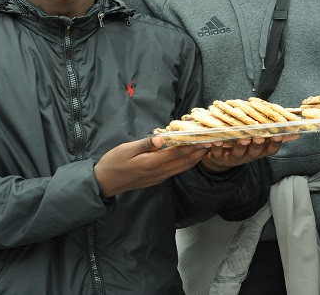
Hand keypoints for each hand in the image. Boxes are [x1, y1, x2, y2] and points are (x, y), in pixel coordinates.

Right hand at [94, 136, 210, 197]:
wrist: (105, 182)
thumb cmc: (113, 162)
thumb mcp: (126, 149)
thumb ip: (145, 144)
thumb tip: (162, 137)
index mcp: (152, 163)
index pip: (178, 152)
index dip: (193, 144)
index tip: (206, 137)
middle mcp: (159, 172)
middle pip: (185, 161)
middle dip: (200, 151)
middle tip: (213, 141)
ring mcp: (159, 177)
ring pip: (183, 167)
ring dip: (195, 158)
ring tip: (206, 147)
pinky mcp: (157, 179)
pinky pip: (176, 170)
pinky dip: (186, 162)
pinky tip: (190, 155)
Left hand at [199, 133, 299, 173]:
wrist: (220, 162)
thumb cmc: (245, 148)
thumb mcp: (262, 144)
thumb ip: (278, 138)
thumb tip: (297, 133)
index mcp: (259, 151)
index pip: (270, 149)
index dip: (275, 144)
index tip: (278, 135)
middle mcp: (248, 155)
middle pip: (255, 152)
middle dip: (258, 145)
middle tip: (260, 137)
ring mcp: (233, 157)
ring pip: (238, 153)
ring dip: (241, 146)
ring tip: (243, 139)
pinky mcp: (218, 157)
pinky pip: (217, 153)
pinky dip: (216, 147)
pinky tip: (215, 140)